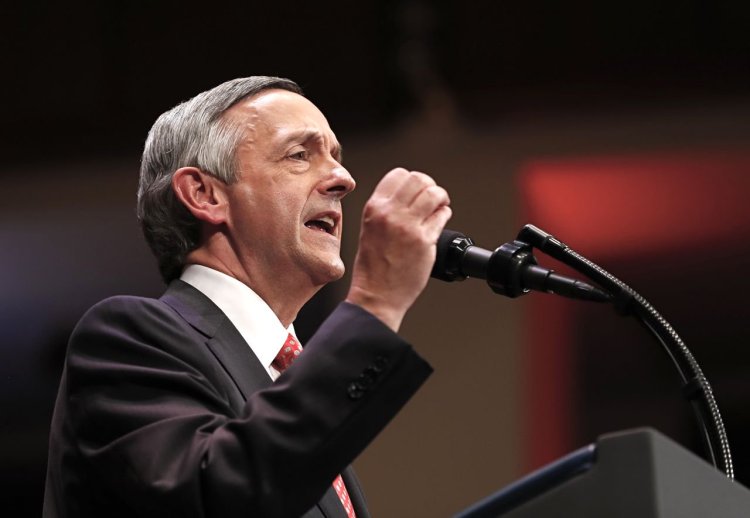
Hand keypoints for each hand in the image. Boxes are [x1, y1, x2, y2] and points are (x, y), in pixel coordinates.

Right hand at [345, 168, 451, 330]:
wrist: (376, 295)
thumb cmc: (373, 268)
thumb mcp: (370, 229)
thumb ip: (387, 210)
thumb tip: (410, 196)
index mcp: (374, 208)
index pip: (398, 175)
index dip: (412, 181)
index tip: (417, 191)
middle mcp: (390, 213)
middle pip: (419, 179)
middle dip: (429, 185)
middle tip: (433, 198)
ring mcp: (408, 226)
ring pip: (434, 193)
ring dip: (441, 198)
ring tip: (439, 207)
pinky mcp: (424, 241)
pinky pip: (442, 216)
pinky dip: (445, 215)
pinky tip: (440, 221)